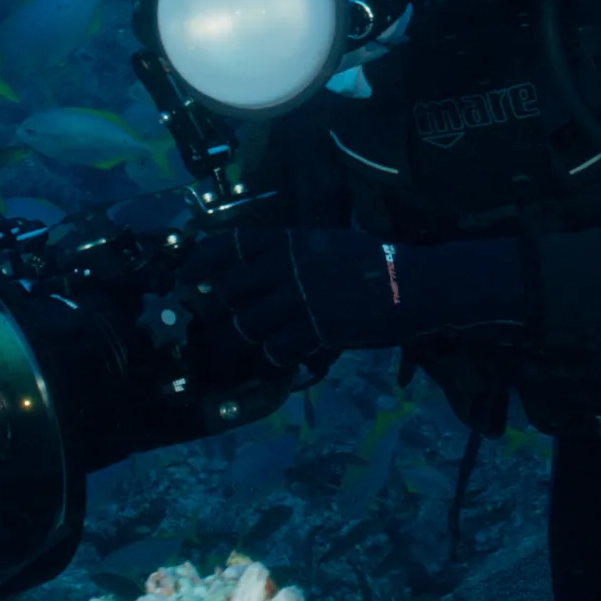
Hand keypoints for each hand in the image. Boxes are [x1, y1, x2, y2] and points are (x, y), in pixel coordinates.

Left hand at [207, 227, 527, 363]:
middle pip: (231, 290)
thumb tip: (265, 268)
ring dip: (242, 339)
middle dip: (218, 308)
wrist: (413, 283)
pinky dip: (274, 357)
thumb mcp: (330, 244)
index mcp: (292, 241)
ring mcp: (301, 300)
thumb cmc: (376, 260)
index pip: (232, 244)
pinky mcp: (315, 331)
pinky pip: (277, 349)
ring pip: (248, 324)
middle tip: (213, 322)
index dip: (202, 260)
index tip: (188, 275)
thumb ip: (296, 254)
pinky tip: (281, 359)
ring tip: (240, 350)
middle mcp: (289, 268)